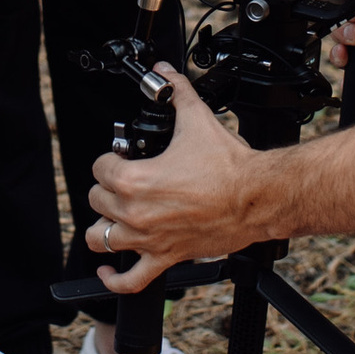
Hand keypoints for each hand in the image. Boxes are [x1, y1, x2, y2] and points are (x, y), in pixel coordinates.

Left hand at [86, 71, 264, 288]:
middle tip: (125, 182)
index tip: (122, 158)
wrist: (257, 197)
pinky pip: (130, 280)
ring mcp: (149, 240)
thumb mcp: (197, 120)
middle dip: (108, 189)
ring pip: (101, 239)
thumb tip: (166, 73)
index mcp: (135, 180)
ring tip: (112, 217)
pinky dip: (114, 278)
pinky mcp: (166, 258)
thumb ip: (177, 93)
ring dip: (103, 227)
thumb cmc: (229, 167)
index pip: (100, 168)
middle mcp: (136, 213)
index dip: (110, 159)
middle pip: (97, 201)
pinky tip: (108, 269)